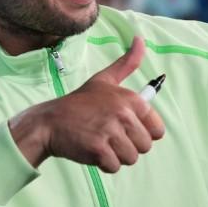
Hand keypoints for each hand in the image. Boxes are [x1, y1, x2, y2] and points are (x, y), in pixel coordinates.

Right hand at [9, 36, 164, 172]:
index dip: (141, 133)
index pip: (157, 130)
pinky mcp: (99, 149)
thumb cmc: (80, 103)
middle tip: (107, 135)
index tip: (124, 127)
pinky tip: (91, 150)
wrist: (50, 122)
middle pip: (145, 147)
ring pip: (131, 158)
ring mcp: (111, 132)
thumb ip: (127, 63)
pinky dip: (103, 164)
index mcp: (132, 100)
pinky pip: (114, 167)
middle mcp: (124, 114)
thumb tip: (140, 39)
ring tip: (99, 141)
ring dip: (115, 156)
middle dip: (127, 146)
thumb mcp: (105, 79)